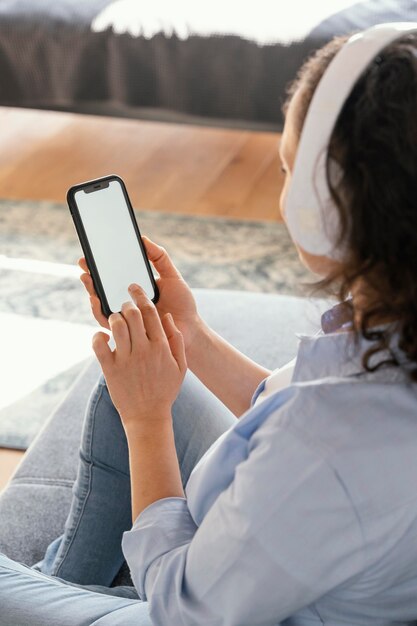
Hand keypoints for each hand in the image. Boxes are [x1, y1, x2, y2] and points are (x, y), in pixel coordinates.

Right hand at [78, 236, 201, 350]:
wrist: (190, 328)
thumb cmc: (182, 304)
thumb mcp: (172, 276)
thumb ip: (159, 258)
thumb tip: (142, 239)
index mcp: (135, 289)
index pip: (113, 276)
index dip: (101, 266)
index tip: (91, 253)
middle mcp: (127, 302)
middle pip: (103, 288)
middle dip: (90, 275)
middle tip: (84, 263)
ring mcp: (125, 316)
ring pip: (100, 303)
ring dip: (91, 290)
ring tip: (87, 278)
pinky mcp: (126, 331)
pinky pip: (107, 321)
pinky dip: (98, 310)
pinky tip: (96, 298)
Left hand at [92, 287, 186, 429]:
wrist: (148, 416)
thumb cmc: (165, 390)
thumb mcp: (180, 366)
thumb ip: (176, 339)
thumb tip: (167, 317)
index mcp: (161, 346)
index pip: (151, 312)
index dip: (142, 296)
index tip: (135, 288)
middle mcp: (144, 350)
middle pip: (132, 314)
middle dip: (126, 303)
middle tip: (123, 303)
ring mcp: (126, 359)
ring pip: (116, 325)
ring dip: (113, 317)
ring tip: (115, 319)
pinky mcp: (110, 369)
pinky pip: (98, 344)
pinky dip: (98, 336)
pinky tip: (103, 337)